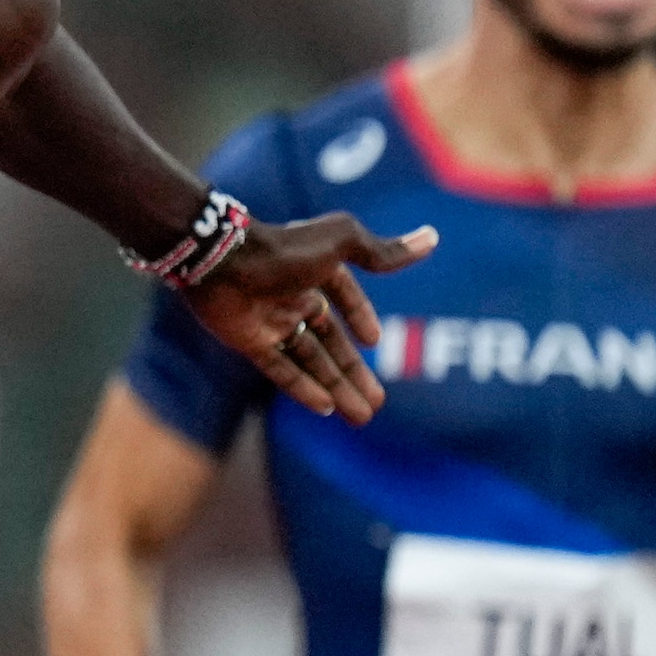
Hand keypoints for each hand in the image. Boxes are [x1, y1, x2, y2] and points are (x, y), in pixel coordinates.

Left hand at [189, 213, 435, 420]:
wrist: (222, 261)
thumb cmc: (285, 248)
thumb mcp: (343, 244)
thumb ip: (384, 252)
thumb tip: (432, 238)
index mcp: (316, 273)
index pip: (344, 299)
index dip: (360, 318)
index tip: (374, 342)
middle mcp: (294, 299)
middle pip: (331, 342)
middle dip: (354, 372)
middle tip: (377, 402)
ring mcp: (272, 322)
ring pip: (311, 362)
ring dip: (337, 388)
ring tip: (362, 416)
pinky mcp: (250, 342)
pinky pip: (281, 370)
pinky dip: (303, 389)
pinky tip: (326, 409)